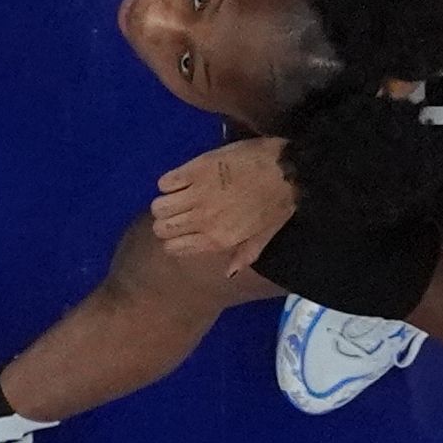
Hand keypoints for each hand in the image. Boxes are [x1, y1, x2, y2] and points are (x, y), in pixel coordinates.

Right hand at [148, 138, 296, 272]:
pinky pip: (165, 182)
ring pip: (157, 206)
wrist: (285, 169)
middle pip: (160, 228)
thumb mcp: (265, 236)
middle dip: (166, 222)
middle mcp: (202, 220)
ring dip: (166, 202)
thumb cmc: (277, 203)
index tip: (181, 233)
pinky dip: (169, 182)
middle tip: (179, 214)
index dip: (172, 241)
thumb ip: (244, 256)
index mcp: (218, 239)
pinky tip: (183, 180)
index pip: (173, 248)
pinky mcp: (194, 169)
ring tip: (179, 197)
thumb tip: (228, 274)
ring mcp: (196, 194)